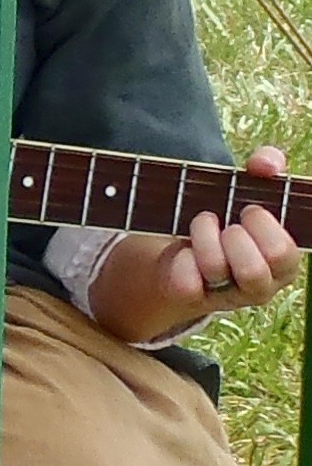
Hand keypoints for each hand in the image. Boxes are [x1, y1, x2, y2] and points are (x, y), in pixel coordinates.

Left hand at [157, 146, 299, 319]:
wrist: (186, 247)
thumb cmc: (230, 217)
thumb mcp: (250, 189)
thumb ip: (267, 166)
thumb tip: (265, 165)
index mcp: (285, 263)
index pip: (282, 253)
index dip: (262, 226)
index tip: (248, 210)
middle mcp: (261, 286)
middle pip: (253, 270)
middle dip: (235, 237)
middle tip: (227, 224)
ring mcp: (227, 296)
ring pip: (216, 269)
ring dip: (203, 235)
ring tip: (202, 223)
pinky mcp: (193, 299)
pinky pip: (186, 282)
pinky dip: (180, 257)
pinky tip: (184, 249)